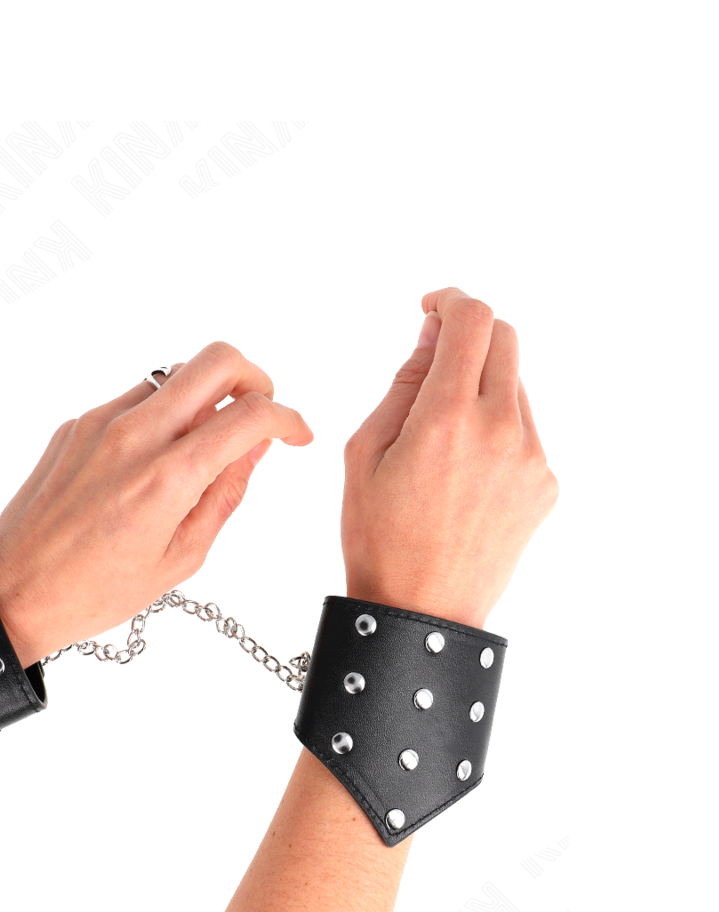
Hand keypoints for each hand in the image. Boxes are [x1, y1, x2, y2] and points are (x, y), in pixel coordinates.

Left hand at [0, 342, 312, 666]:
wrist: (15, 590)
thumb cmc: (97, 590)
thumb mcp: (182, 556)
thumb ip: (226, 494)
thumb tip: (254, 448)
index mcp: (168, 477)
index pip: (250, 416)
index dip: (289, 420)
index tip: (297, 436)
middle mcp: (135, 435)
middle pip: (217, 359)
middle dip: (254, 378)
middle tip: (259, 414)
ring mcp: (101, 422)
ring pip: (175, 373)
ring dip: (205, 396)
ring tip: (205, 445)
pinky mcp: (76, 423)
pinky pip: (135, 398)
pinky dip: (162, 414)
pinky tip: (157, 459)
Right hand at [341, 289, 557, 627]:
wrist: (422, 612)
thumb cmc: (380, 537)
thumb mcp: (366, 451)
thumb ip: (404, 384)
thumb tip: (430, 337)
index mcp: (448, 418)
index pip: (472, 320)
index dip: (450, 300)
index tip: (432, 308)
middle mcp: (501, 430)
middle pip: (505, 339)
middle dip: (469, 333)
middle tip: (435, 353)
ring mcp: (531, 458)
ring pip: (515, 385)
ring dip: (481, 383)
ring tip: (441, 433)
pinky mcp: (545, 483)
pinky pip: (525, 429)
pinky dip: (496, 426)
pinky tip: (462, 468)